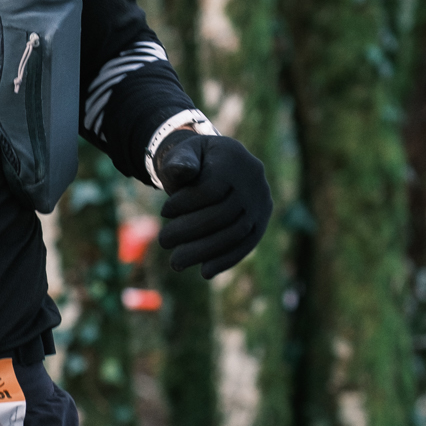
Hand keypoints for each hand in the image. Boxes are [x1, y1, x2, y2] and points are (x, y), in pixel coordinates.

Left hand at [158, 132, 272, 277]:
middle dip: (191, 231)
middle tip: (163, 242)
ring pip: (236, 233)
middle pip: (224, 214)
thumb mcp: (182, 153)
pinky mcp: (261, 222)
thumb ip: (179, 161)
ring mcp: (261, 202)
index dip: (187, 203)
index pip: (212, 188)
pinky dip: (226, 260)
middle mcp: (254, 180)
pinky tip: (205, 272)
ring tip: (176, 262)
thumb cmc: (192, 161)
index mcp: (234, 158)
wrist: (214, 165)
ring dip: (205, 251)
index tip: (164, 212)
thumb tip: (179, 171)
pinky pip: (247, 244)